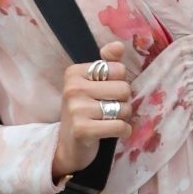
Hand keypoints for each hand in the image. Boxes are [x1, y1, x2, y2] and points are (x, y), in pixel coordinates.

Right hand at [51, 40, 133, 181]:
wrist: (68, 147)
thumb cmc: (84, 113)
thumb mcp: (92, 85)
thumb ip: (107, 63)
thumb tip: (118, 46)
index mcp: (74, 73)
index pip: (118, 69)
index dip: (119, 83)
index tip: (105, 94)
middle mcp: (72, 88)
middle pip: (124, 88)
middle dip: (123, 102)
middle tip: (110, 110)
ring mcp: (76, 109)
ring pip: (124, 108)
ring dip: (124, 117)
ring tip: (110, 121)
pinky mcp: (83, 129)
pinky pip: (120, 126)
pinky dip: (124, 131)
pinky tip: (115, 133)